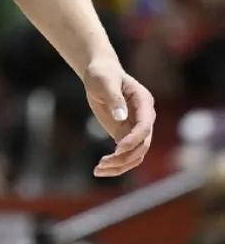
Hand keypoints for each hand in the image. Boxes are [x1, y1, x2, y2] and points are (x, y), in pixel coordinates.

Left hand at [83, 57, 155, 177]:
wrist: (99, 73)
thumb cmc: (103, 73)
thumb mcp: (105, 81)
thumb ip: (114, 97)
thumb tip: (121, 117)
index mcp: (144, 101)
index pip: (145, 126)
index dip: (134, 139)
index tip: (119, 148)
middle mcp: (144, 118)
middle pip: (142, 145)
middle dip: (125, 157)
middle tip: (104, 163)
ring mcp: (136, 128)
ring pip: (135, 155)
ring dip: (119, 165)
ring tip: (98, 170)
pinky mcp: (125, 134)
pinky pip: (125, 154)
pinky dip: (114, 163)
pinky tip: (99, 169)